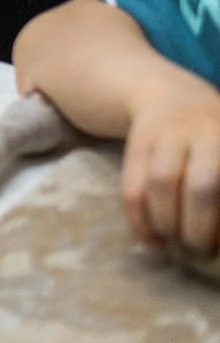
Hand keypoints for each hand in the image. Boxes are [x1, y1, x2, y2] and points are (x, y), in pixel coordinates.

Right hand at [122, 81, 219, 257]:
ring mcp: (165, 133)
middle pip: (202, 186)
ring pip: (162, 184)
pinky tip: (149, 237)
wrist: (162, 91)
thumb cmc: (209, 134)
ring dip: (166, 222)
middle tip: (200, 251)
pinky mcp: (135, 143)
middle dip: (200, 227)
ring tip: (172, 243)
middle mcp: (203, 130)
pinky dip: (138, 218)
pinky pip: (132, 185)